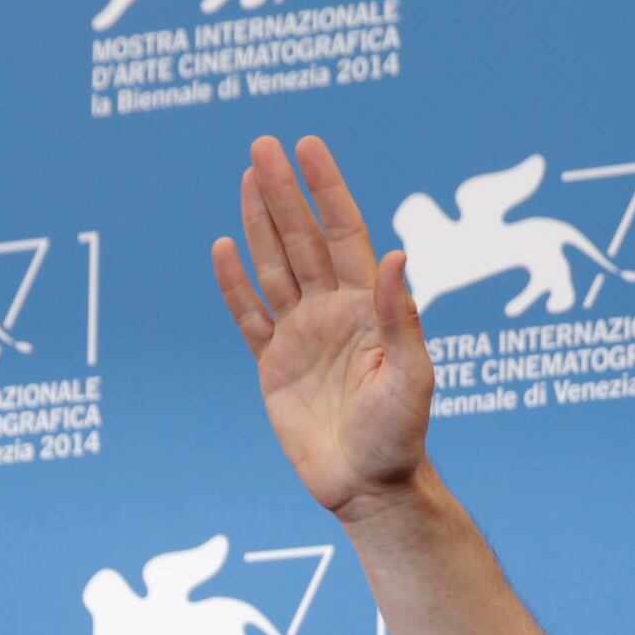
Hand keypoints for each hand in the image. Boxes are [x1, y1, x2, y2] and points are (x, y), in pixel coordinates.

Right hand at [213, 135, 432, 521]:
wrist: (368, 488)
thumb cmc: (400, 436)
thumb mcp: (411, 377)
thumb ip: (401, 318)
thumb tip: (400, 255)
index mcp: (368, 307)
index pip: (343, 234)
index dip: (326, 190)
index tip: (309, 147)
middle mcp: (333, 311)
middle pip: (301, 240)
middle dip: (283, 191)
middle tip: (262, 145)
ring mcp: (301, 335)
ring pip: (274, 267)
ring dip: (260, 222)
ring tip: (246, 177)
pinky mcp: (273, 366)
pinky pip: (249, 316)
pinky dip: (234, 284)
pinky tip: (223, 247)